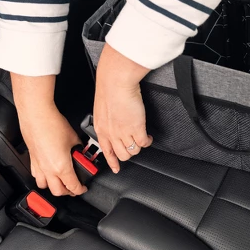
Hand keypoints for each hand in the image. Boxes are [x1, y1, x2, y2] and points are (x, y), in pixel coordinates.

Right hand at [11, 74, 86, 196]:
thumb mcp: (75, 138)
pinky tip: (48, 173)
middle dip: (68, 192)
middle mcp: (49, 169)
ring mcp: (39, 165)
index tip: (84, 188)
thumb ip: (80, 148)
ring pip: (45, 186)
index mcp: (62, 166)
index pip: (73, 186)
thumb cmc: (53, 124)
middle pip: (58, 191)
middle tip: (75, 187)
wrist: (37, 116)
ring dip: (54, 187)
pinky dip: (44, 179)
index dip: (80, 189)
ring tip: (62, 183)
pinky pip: (37, 176)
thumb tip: (82, 150)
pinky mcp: (32, 159)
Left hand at [94, 44, 152, 172]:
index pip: (106, 151)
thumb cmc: (110, 89)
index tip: (116, 168)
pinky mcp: (136, 129)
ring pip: (133, 151)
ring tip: (142, 140)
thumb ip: (108, 119)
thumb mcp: (103, 108)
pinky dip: (148, 142)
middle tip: (134, 146)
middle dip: (129, 153)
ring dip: (138, 147)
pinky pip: (143, 143)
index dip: (112, 161)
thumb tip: (114, 123)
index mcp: (101, 128)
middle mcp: (111, 133)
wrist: (116, 82)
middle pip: (121, 155)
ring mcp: (124, 133)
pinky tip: (149, 137)